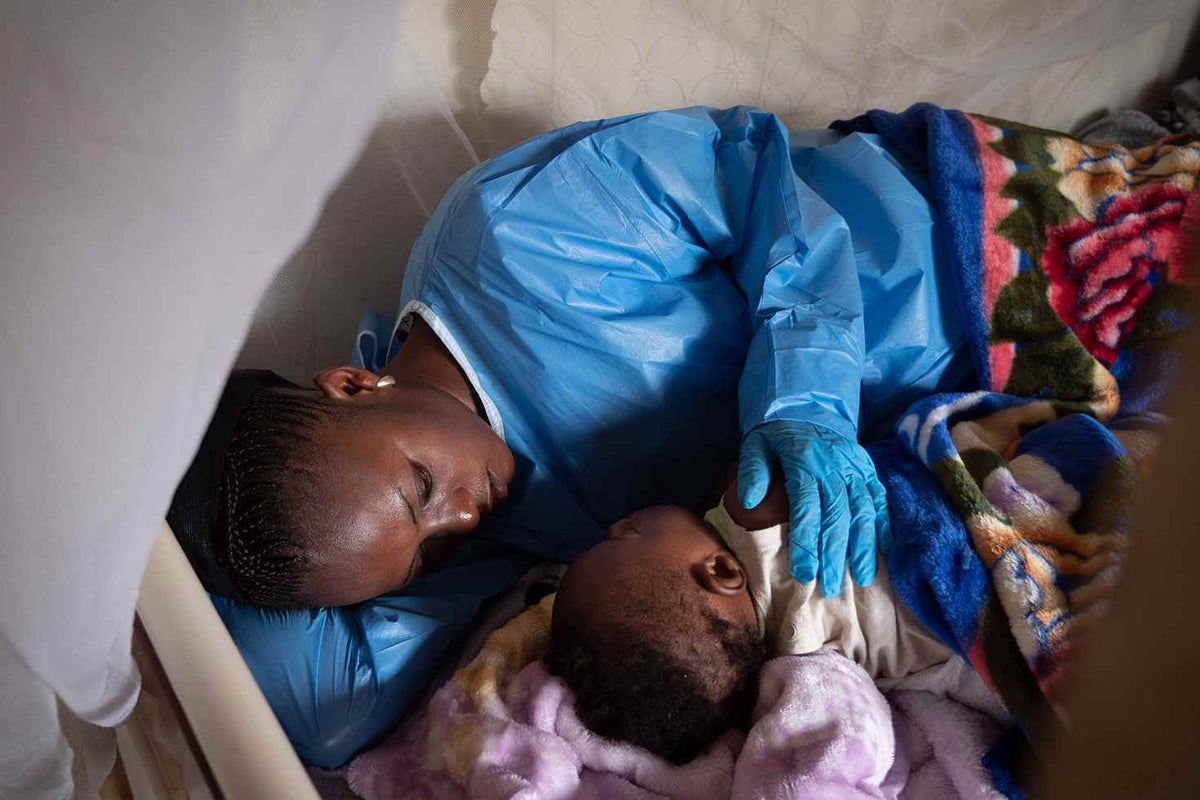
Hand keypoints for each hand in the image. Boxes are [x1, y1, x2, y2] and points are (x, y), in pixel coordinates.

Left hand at [737, 421, 890, 596]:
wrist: (808, 401)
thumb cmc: (777, 431)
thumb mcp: (756, 444)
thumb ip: (752, 471)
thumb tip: (748, 500)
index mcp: (805, 462)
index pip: (807, 508)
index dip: (807, 543)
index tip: (805, 573)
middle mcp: (834, 467)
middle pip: (838, 516)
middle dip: (835, 554)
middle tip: (832, 586)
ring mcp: (855, 468)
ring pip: (863, 511)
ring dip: (864, 546)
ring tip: (862, 577)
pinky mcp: (868, 469)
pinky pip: (879, 499)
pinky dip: (884, 524)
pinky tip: (883, 549)